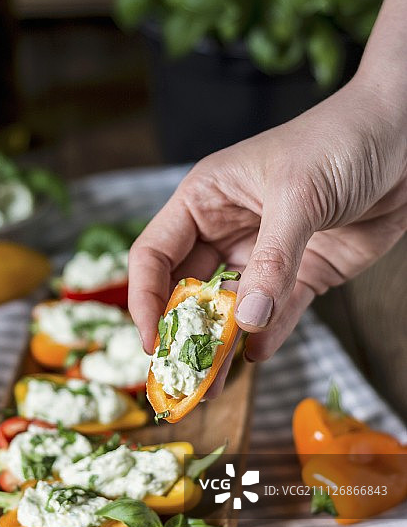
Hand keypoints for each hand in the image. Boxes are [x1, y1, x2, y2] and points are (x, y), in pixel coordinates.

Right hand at [128, 77, 406, 364]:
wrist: (405, 140)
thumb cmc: (339, 142)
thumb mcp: (298, 195)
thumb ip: (272, 261)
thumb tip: (246, 321)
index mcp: (205, 200)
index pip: (155, 255)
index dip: (146, 299)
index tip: (152, 341)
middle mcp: (226, 230)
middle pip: (188, 290)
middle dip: (183, 332)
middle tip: (180, 377)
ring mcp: (264, 256)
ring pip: (230, 310)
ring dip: (221, 345)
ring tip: (212, 386)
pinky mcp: (301, 275)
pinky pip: (277, 314)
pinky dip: (266, 337)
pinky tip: (257, 354)